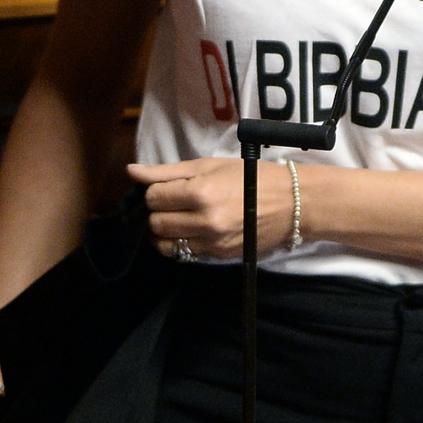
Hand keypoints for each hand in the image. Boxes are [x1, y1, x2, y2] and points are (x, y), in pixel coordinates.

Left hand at [135, 157, 294, 259]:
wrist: (290, 203)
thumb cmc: (250, 176)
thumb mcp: (209, 165)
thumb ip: (167, 172)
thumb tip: (131, 171)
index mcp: (200, 192)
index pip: (152, 198)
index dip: (155, 191)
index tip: (169, 188)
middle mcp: (203, 221)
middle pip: (155, 223)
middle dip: (158, 212)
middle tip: (173, 203)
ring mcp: (211, 242)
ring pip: (165, 245)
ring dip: (165, 232)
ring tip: (179, 219)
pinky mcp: (219, 256)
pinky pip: (185, 254)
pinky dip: (182, 243)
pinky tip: (193, 230)